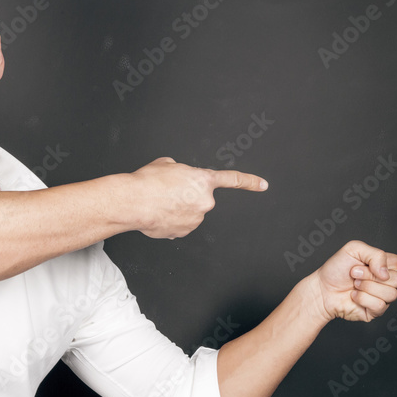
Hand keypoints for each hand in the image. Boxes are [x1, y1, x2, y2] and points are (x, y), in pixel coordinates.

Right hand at [127, 157, 267, 238]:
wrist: (133, 201)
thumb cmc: (148, 181)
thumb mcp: (167, 163)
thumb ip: (181, 171)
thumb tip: (178, 180)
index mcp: (203, 180)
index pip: (233, 179)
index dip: (249, 181)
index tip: (262, 185)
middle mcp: (204, 201)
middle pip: (200, 198)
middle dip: (187, 196)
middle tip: (168, 191)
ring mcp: (195, 219)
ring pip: (189, 212)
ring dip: (178, 208)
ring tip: (159, 202)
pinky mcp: (183, 232)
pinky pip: (179, 224)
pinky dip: (170, 220)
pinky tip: (158, 214)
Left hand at [306, 240, 396, 323]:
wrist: (322, 289)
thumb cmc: (337, 268)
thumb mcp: (355, 249)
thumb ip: (376, 254)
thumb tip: (388, 272)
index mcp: (387, 265)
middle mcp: (387, 281)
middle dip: (373, 275)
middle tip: (356, 273)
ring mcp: (382, 298)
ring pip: (389, 294)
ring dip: (367, 287)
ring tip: (354, 285)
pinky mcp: (375, 312)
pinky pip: (378, 305)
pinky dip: (363, 299)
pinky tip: (354, 297)